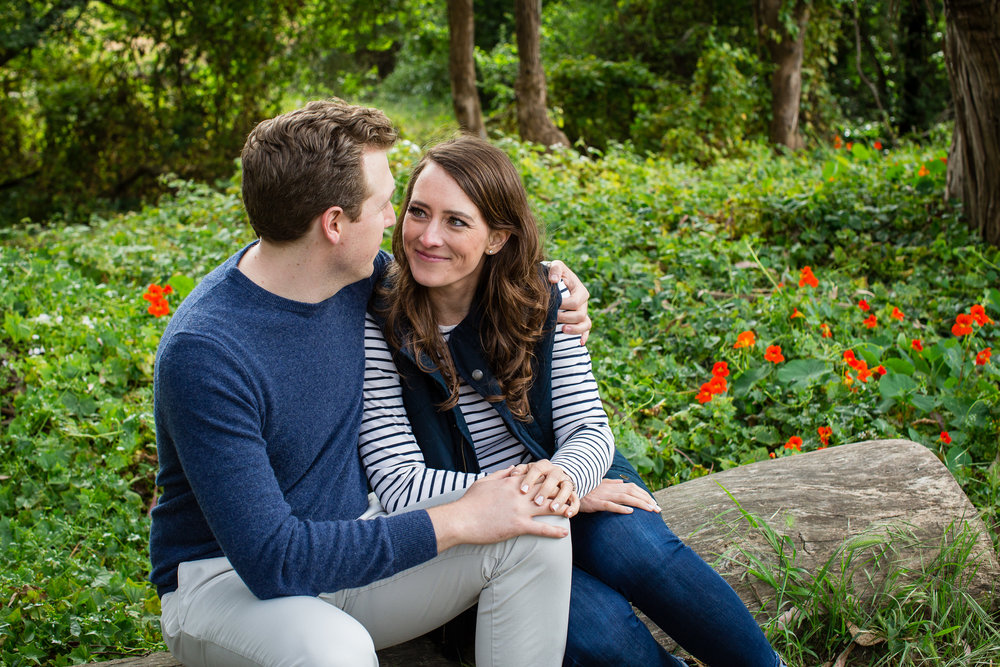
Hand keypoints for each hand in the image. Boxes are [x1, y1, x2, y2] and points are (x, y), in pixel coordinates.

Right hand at [426, 467, 568, 550]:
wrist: (460, 520)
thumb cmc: (470, 502)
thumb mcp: (484, 482)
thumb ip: (501, 474)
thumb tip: (514, 468)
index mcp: (511, 483)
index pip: (536, 476)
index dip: (548, 478)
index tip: (557, 480)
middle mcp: (519, 494)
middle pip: (546, 489)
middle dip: (560, 491)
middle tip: (572, 494)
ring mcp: (519, 510)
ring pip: (548, 507)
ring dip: (563, 509)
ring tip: (573, 511)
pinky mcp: (517, 526)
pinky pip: (541, 528)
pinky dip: (554, 531)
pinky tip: (564, 533)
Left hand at [511, 460, 580, 517]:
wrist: (552, 479)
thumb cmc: (534, 477)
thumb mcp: (526, 472)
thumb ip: (519, 472)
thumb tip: (512, 474)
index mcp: (543, 466)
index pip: (537, 469)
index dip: (530, 479)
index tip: (523, 490)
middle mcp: (556, 471)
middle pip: (553, 478)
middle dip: (545, 490)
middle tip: (537, 501)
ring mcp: (565, 481)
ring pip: (566, 488)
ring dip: (560, 498)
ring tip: (552, 509)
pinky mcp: (572, 492)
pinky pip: (576, 499)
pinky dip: (573, 507)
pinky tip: (567, 514)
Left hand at [547, 260, 592, 344]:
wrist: (553, 282)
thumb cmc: (554, 274)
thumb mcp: (555, 266)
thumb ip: (555, 269)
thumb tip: (553, 280)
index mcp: (580, 290)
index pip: (575, 301)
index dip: (565, 305)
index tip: (552, 306)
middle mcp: (583, 302)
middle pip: (580, 314)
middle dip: (566, 318)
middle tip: (552, 318)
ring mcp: (583, 312)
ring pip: (585, 324)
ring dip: (575, 329)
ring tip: (563, 330)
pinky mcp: (580, 321)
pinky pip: (586, 330)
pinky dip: (584, 337)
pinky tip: (580, 343)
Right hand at [579, 479, 660, 514]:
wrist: (569, 490)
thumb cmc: (584, 488)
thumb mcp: (599, 484)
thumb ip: (611, 482)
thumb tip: (622, 481)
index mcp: (612, 485)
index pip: (632, 488)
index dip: (644, 494)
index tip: (654, 502)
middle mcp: (610, 489)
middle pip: (632, 492)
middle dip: (647, 500)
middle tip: (658, 509)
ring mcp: (603, 496)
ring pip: (625, 498)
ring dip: (639, 503)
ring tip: (650, 510)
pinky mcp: (596, 503)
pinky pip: (610, 505)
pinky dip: (620, 508)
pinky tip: (630, 512)